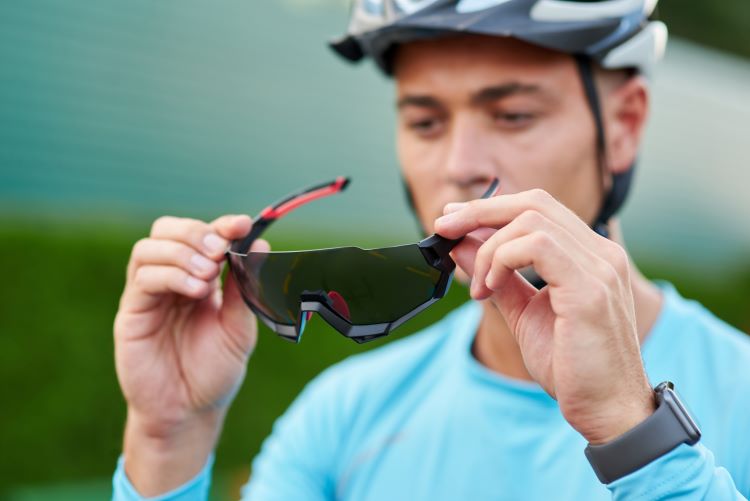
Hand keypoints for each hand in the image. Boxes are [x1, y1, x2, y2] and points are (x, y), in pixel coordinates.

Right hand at [113, 214, 266, 493]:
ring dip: (183, 252)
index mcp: (200, 278)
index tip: (243, 224)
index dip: (221, 225)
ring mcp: (148, 294)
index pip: (203, 235)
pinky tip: (195, 291)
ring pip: (149, 248)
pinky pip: (142, 278)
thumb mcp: (240, 327)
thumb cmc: (215, 371)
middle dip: (196, 232)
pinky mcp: (131, 313)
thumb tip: (260, 244)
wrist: (190, 412)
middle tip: (220, 250)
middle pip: (167, 230)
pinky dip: (170, 274)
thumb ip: (246, 288)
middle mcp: (171, 279)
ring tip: (209, 278)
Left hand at [435, 189, 654, 444]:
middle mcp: (600, 253)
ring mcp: (600, 267)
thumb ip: (496, 276)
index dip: (490, 207)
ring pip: (530, 220)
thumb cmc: (571, 367)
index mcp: (589, 256)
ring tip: (479, 286)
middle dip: (479, 211)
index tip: (452, 218)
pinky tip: (490, 287)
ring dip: (488, 247)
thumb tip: (461, 243)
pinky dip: (502, 259)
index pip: (537, 208)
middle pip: (532, 202)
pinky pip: (537, 246)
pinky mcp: (591, 288)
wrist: (607, 410)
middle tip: (443, 229)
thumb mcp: (523, 312)